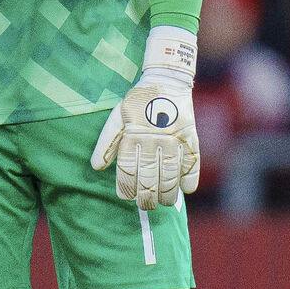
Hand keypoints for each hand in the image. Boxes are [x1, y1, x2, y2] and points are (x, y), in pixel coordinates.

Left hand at [91, 26, 199, 208]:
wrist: (166, 81)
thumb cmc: (138, 103)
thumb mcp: (117, 117)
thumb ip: (107, 142)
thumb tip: (96, 168)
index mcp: (133, 135)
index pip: (128, 169)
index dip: (126, 186)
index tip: (126, 197)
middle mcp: (153, 140)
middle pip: (149, 176)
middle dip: (146, 196)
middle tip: (145, 206)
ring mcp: (174, 140)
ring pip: (171, 174)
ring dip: (167, 193)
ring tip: (163, 203)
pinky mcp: (191, 138)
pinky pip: (193, 163)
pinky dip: (190, 178)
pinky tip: (186, 191)